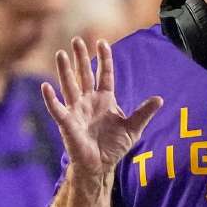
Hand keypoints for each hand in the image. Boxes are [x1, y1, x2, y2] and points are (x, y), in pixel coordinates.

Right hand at [41, 38, 161, 178]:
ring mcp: (77, 110)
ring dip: (65, 70)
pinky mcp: (67, 124)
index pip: (104, 74)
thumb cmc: (114, 146)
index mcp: (105, 99)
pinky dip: (51, 99)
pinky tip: (46, 87)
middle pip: (84, 74)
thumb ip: (144, 113)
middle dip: (81, 58)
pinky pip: (58, 109)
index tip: (102, 42)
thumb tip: (160, 99)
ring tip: (60, 53)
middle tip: (76, 40)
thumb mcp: (133, 128)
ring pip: (69, 86)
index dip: (104, 59)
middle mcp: (89, 101)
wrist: (101, 166)